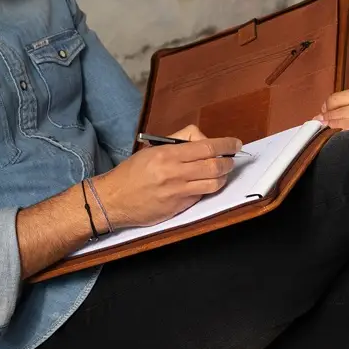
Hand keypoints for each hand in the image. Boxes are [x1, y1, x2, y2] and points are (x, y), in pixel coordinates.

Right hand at [94, 124, 241, 231]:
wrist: (113, 199)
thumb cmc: (132, 172)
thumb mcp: (152, 149)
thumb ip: (179, 141)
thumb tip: (203, 140)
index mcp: (167, 154)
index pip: (206, 146)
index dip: (226, 145)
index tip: (235, 143)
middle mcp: (174, 173)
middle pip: (215, 165)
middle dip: (228, 162)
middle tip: (230, 159)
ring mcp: (177, 192)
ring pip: (213, 184)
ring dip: (222, 177)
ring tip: (220, 172)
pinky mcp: (178, 208)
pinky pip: (201, 196)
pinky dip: (207, 189)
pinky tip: (203, 185)